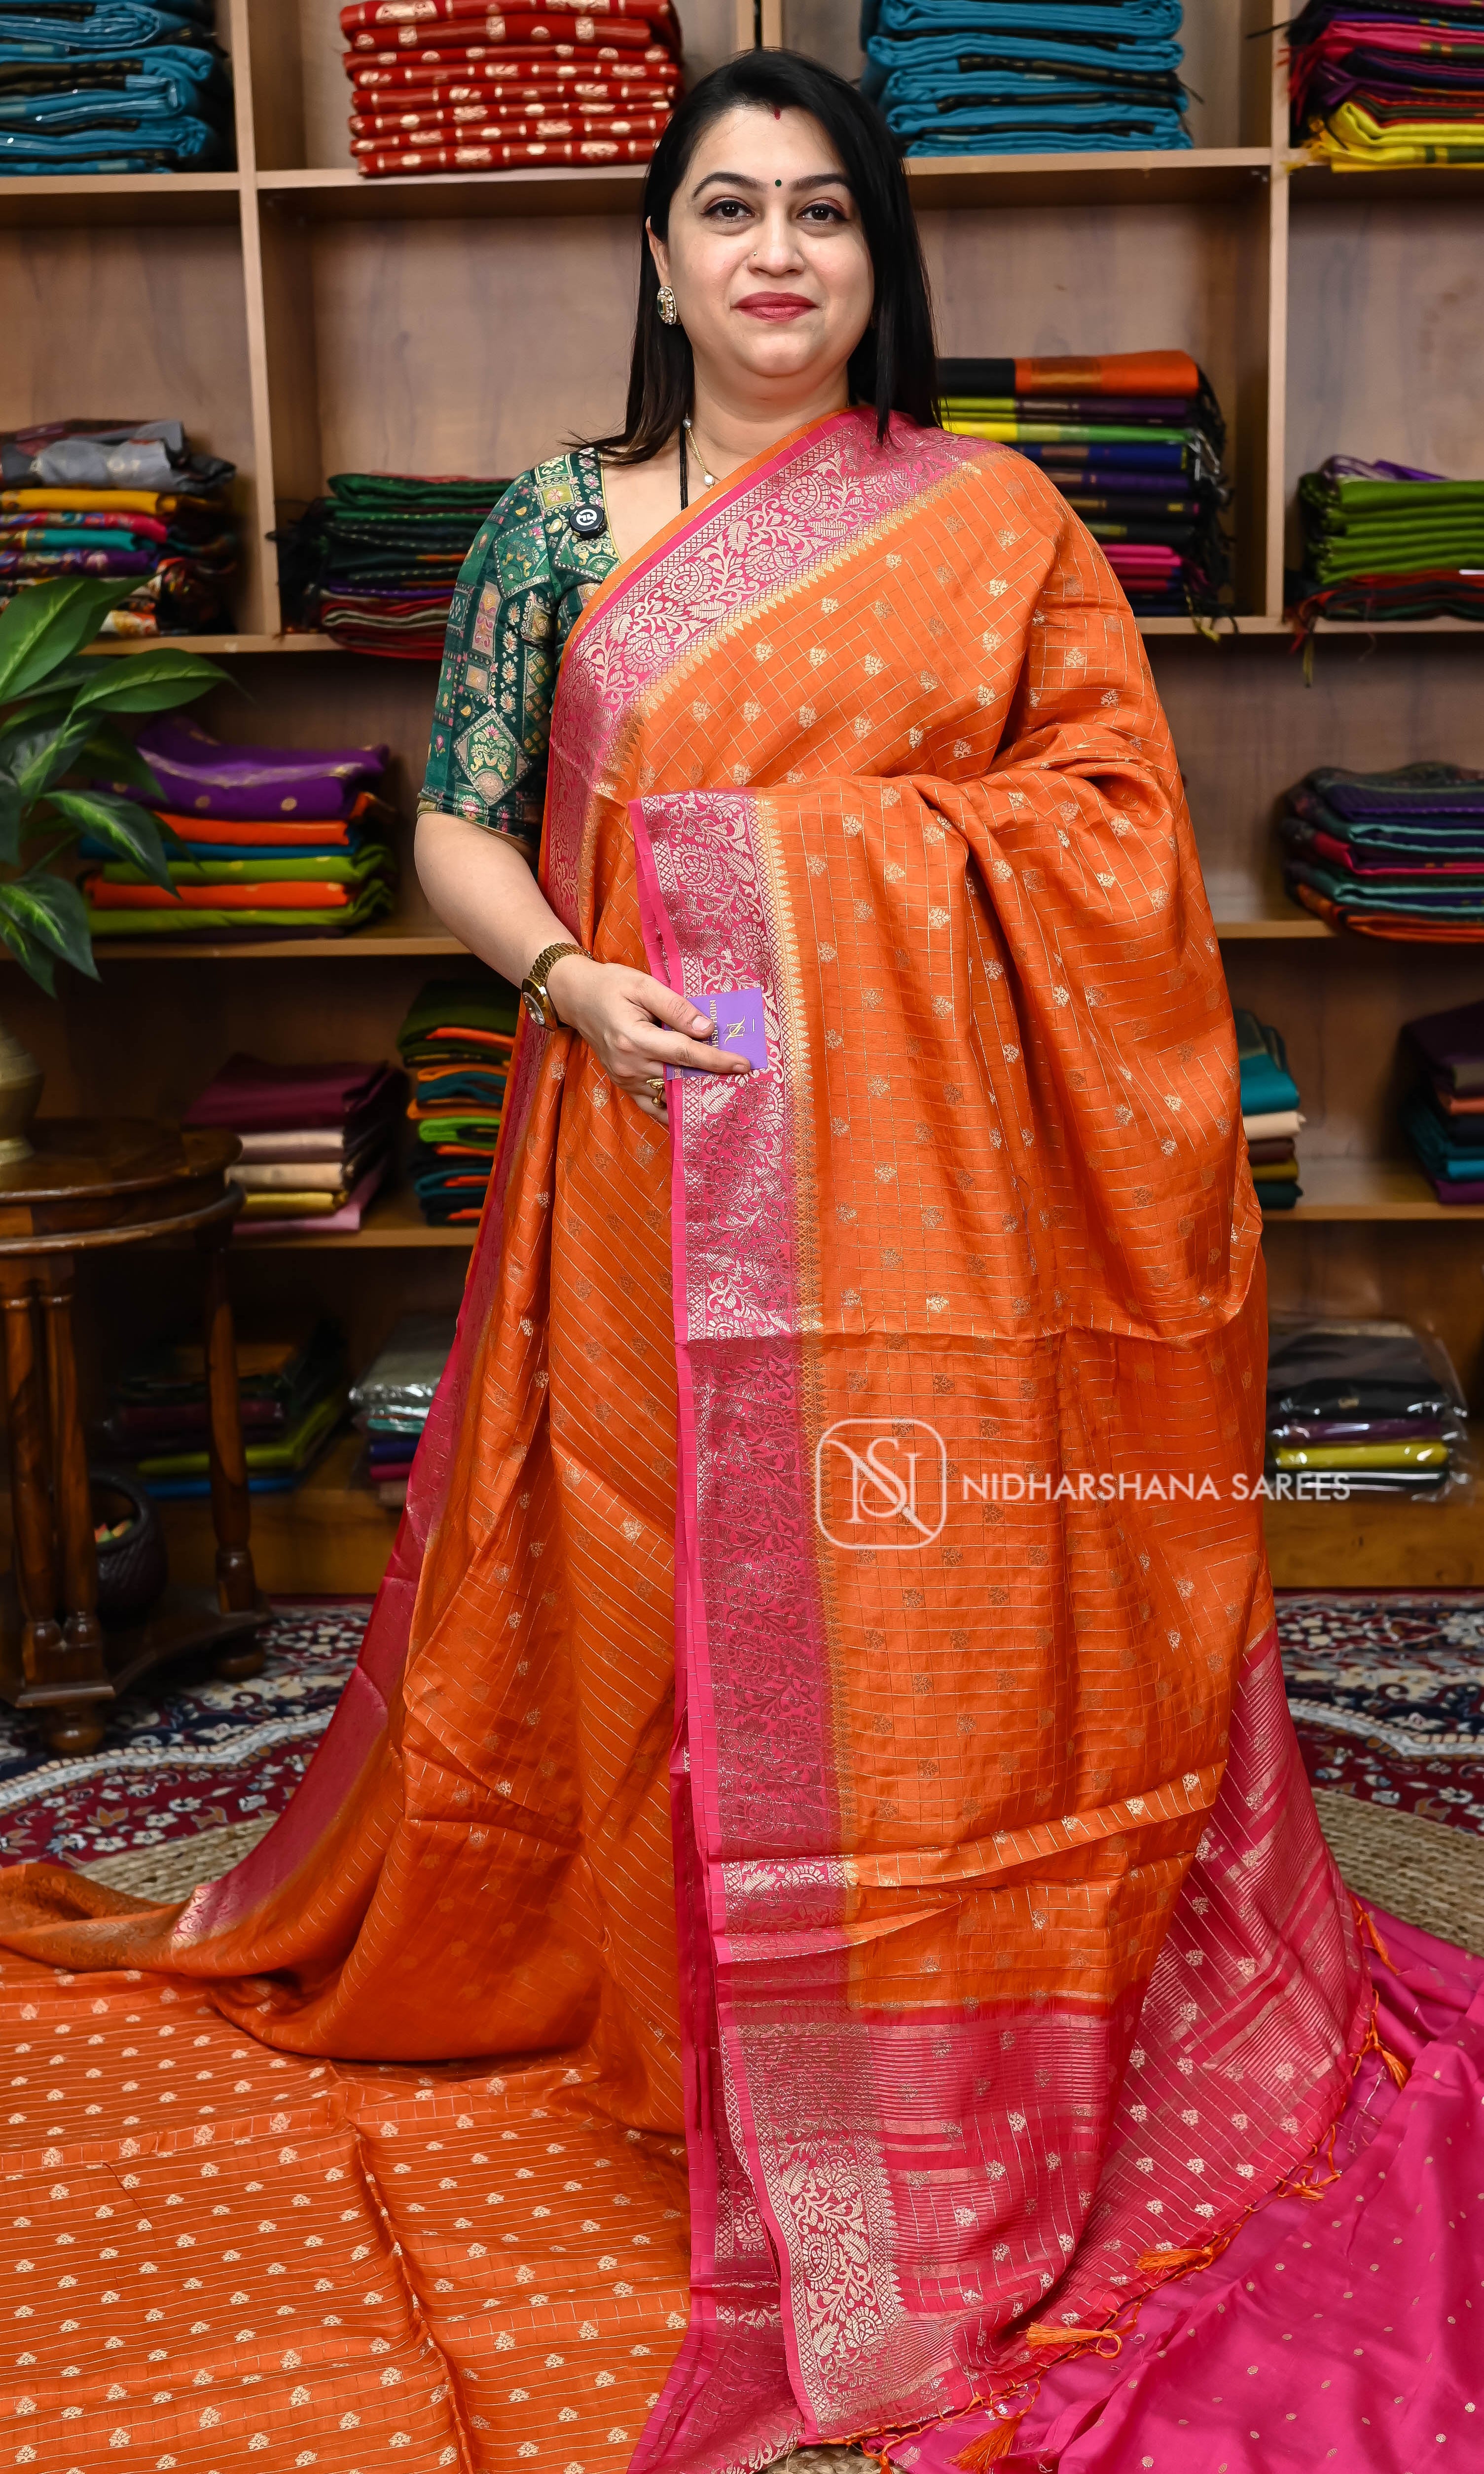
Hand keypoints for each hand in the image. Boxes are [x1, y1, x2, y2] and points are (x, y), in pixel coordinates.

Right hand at [545, 955, 751, 1122]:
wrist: (576, 997)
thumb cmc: (610, 985)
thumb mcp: (643, 985)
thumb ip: (676, 1007)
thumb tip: (707, 1030)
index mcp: (634, 1038)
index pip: (685, 1054)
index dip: (716, 1060)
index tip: (743, 1064)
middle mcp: (629, 1064)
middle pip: (681, 1076)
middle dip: (713, 1078)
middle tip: (743, 1080)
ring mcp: (625, 1079)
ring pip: (669, 1094)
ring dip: (697, 1094)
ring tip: (726, 1093)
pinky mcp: (623, 1084)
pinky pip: (652, 1106)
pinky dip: (674, 1108)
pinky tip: (696, 1107)